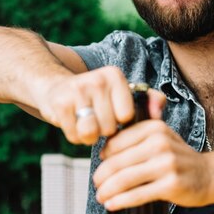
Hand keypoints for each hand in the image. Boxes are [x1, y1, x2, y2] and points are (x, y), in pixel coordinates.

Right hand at [36, 66, 164, 144]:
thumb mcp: (123, 93)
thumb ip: (151, 101)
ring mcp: (77, 90)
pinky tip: (73, 123)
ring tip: (87, 123)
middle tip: (96, 118)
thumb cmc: (96, 97)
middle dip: (103, 130)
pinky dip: (75, 136)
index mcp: (115, 76)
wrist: (54, 87)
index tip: (112, 114)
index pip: (127, 115)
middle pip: (109, 127)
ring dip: (89, 136)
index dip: (120, 122)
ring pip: (91, 133)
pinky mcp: (60, 103)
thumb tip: (159, 116)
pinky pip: (75, 136)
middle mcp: (97, 79)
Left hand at [93, 120, 213, 208]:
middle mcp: (160, 143)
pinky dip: (121, 201)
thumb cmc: (179, 157)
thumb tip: (104, 148)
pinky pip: (138, 194)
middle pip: (118, 162)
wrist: (210, 174)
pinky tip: (112, 204)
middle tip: (97, 184)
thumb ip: (137, 136)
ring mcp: (166, 164)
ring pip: (124, 179)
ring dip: (107, 190)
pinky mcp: (171, 185)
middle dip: (102, 176)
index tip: (101, 165)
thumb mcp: (162, 137)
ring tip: (101, 196)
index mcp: (155, 128)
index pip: (117, 142)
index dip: (105, 156)